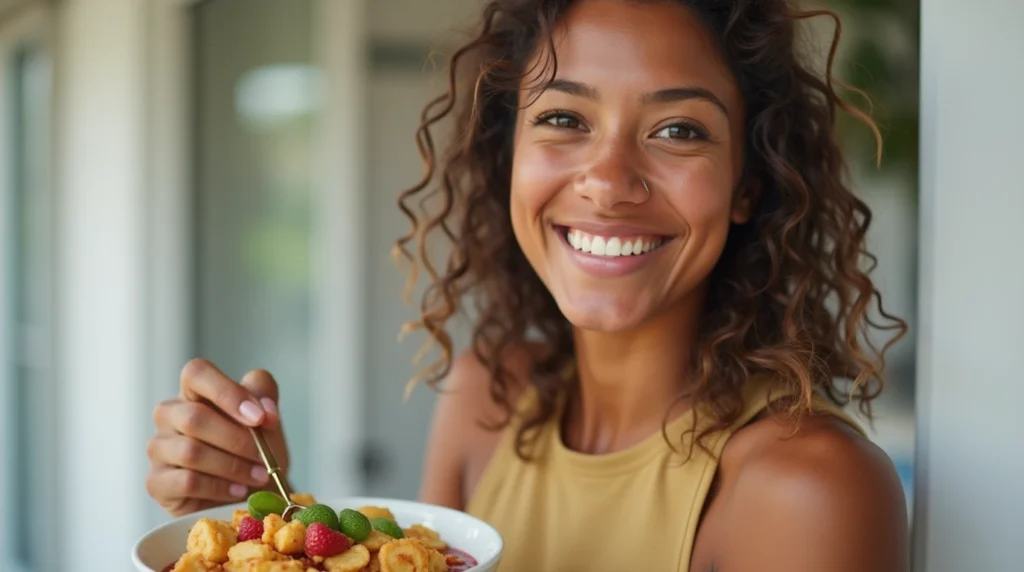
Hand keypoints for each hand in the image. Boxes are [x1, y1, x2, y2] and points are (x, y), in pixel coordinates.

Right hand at [145, 358, 290, 515]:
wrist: (252, 493)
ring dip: (233, 466)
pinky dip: (220, 487)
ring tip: (259, 476)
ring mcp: (159, 448)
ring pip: (190, 452)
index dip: (228, 393)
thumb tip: (263, 408)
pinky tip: (239, 490)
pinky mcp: (157, 482)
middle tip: (265, 457)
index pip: (196, 373)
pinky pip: (186, 482)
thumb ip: (265, 396)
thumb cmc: (253, 449)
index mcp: (193, 392)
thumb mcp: (266, 418)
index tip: (260, 418)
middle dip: (238, 440)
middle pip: (194, 417)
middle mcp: (169, 415)